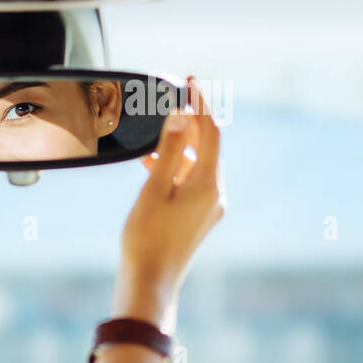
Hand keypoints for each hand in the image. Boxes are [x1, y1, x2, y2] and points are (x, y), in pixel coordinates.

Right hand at [95, 76, 225, 362]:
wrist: (151, 281)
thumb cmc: (147, 238)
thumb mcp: (154, 189)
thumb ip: (168, 152)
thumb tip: (181, 117)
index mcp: (208, 184)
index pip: (210, 132)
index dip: (200, 104)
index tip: (189, 81)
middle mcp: (215, 194)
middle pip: (206, 147)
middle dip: (190, 123)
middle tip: (172, 100)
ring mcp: (209, 208)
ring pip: (197, 165)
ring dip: (179, 147)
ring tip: (155, 134)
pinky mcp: (198, 219)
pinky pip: (192, 182)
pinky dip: (176, 168)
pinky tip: (154, 166)